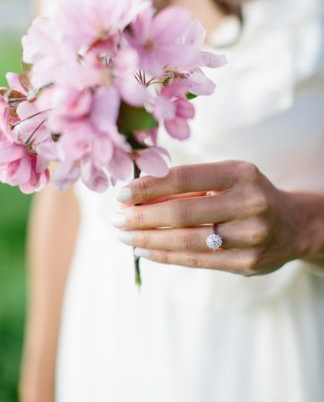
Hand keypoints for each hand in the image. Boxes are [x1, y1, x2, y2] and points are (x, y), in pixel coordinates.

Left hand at [112, 160, 308, 275]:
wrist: (293, 226)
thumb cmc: (248, 195)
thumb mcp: (227, 178)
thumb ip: (189, 186)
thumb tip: (138, 197)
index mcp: (240, 173)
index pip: (183, 178)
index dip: (148, 186)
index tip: (121, 193)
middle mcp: (249, 203)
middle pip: (181, 212)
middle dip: (141, 217)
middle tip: (115, 219)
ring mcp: (250, 236)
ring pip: (186, 240)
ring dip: (148, 240)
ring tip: (124, 237)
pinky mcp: (247, 263)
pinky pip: (197, 260)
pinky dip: (166, 256)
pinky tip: (145, 252)